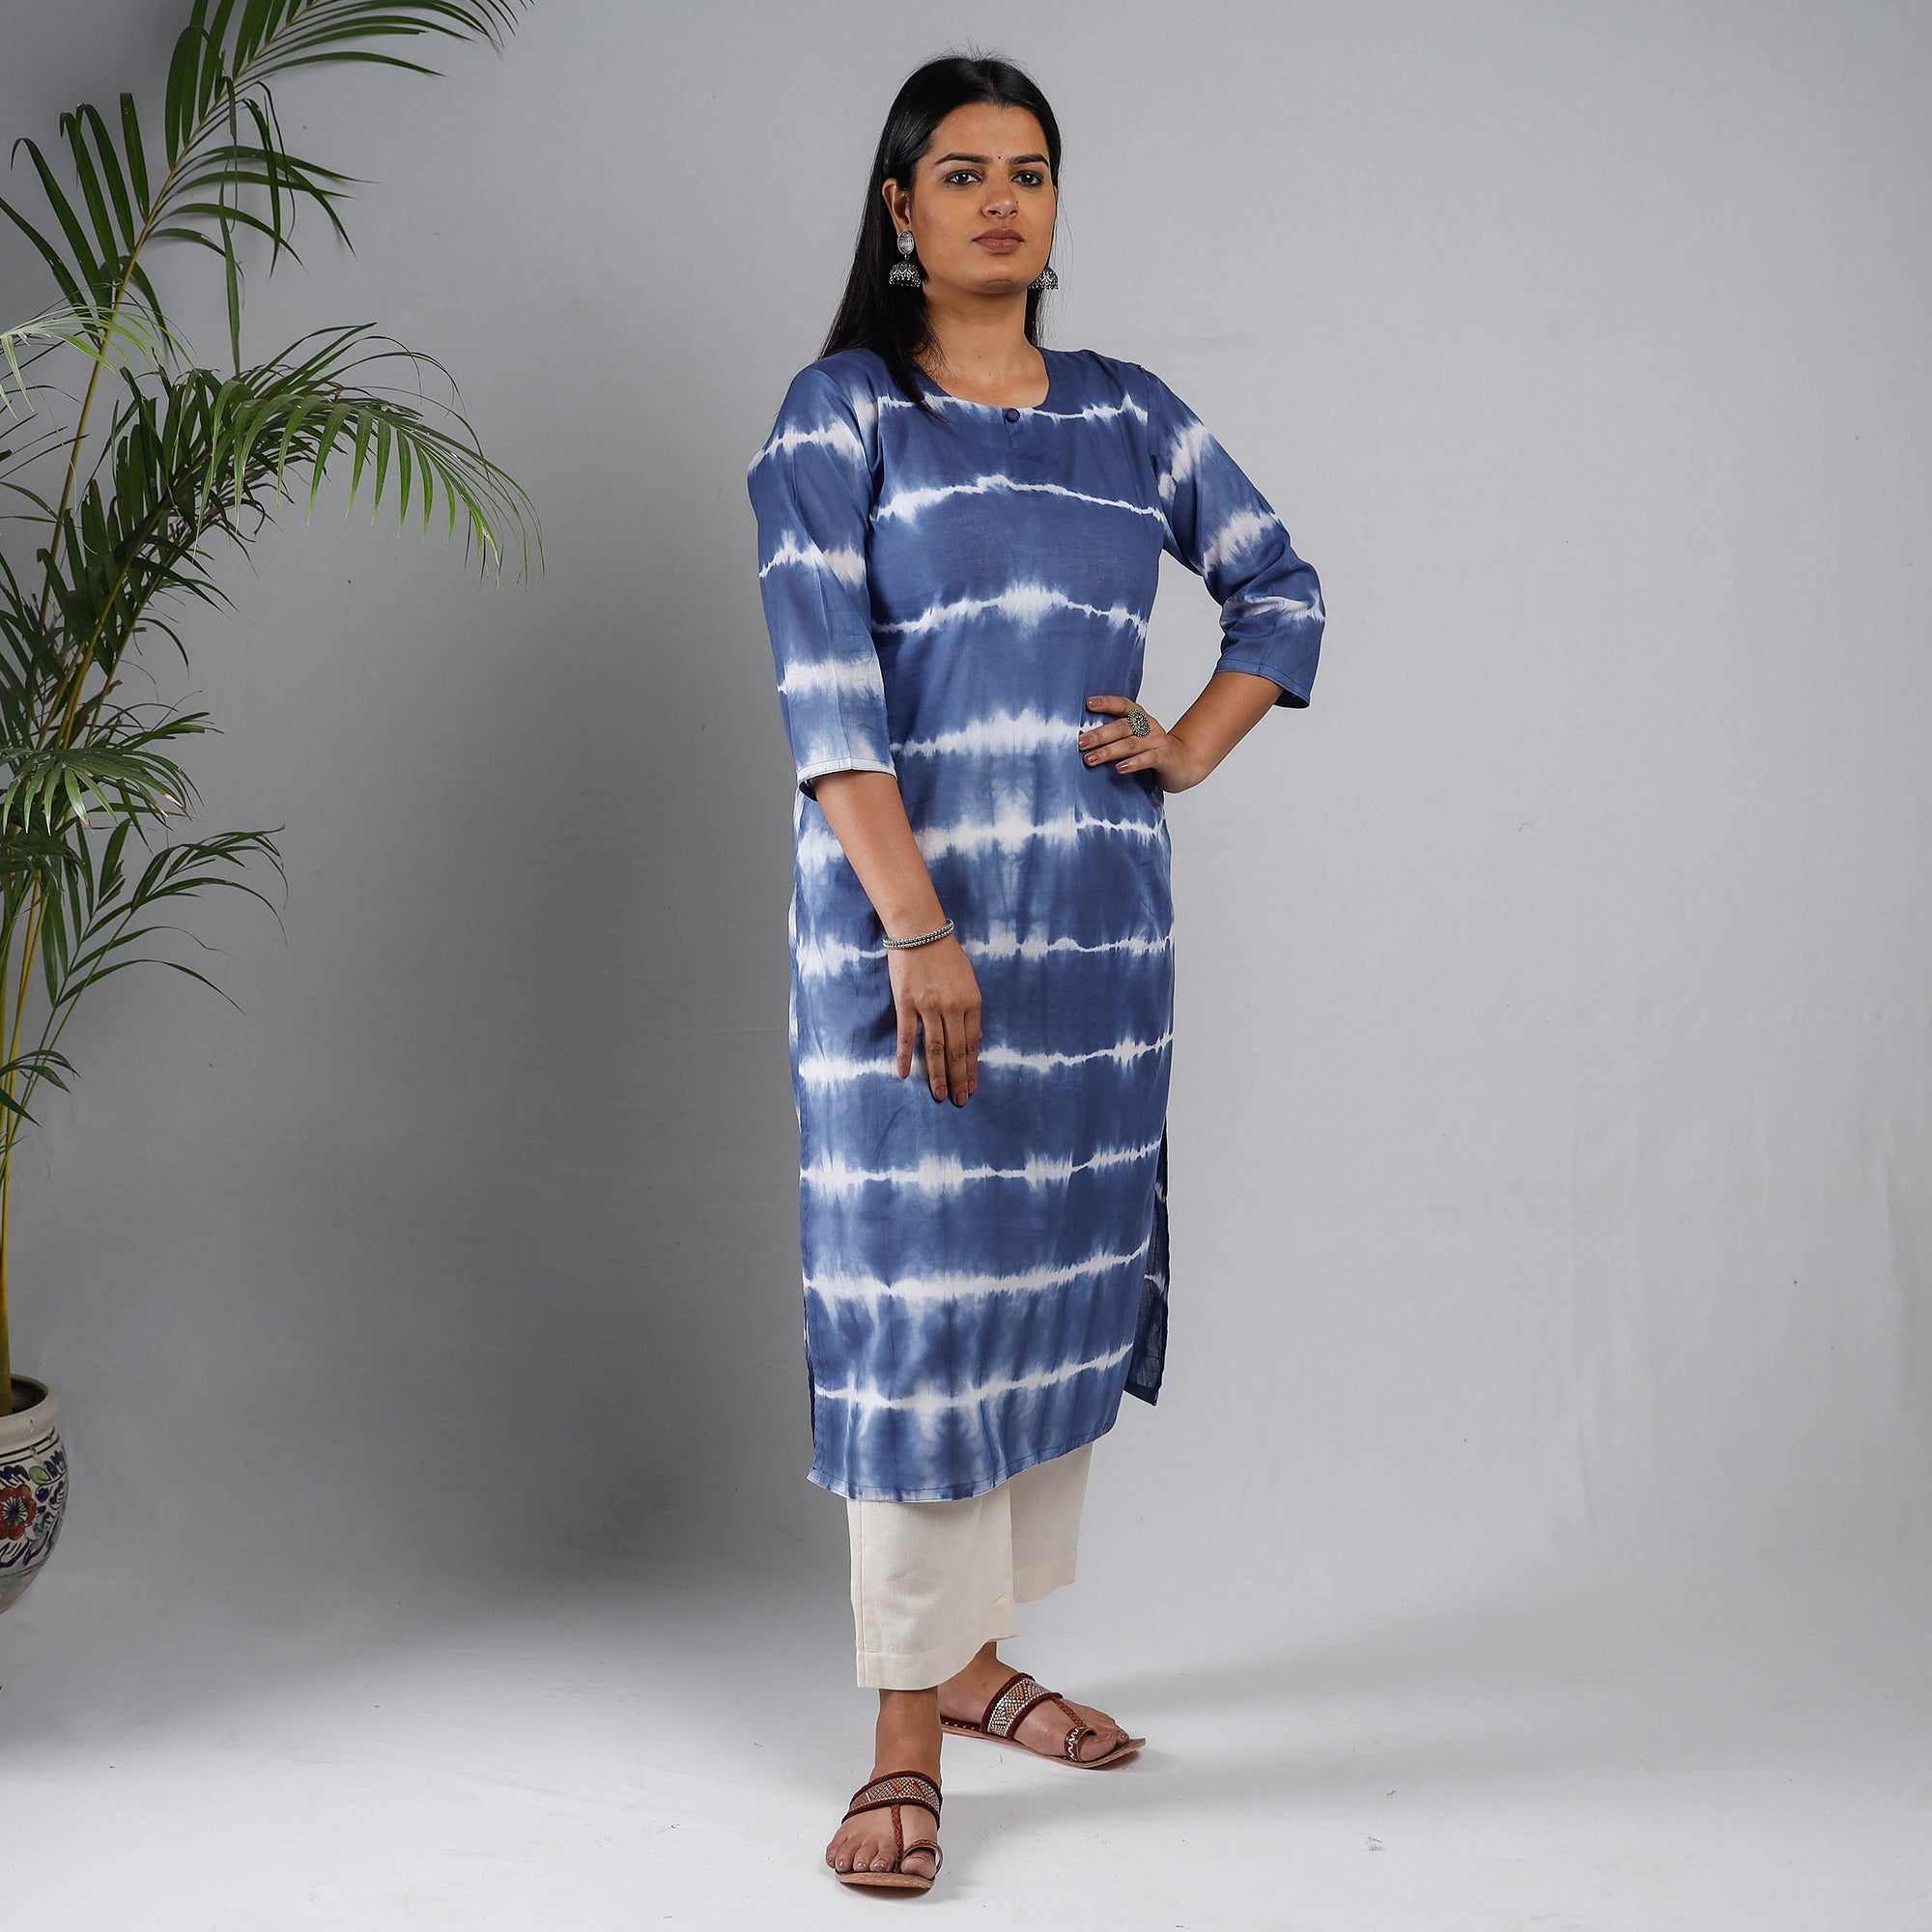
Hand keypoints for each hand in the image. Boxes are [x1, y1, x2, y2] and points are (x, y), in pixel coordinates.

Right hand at [886, 931, 980, 1103]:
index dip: (972, 1068)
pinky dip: (905, 1056)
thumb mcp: (968, 979)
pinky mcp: (906, 1003)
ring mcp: (928, 1007)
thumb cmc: (946, 953)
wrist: (919, 930)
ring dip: (937, 1075)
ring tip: (940, 1095)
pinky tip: (904, 1074)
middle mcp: (952, 1007)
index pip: (972, 1044)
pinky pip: (906, 1035)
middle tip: (960, 1100)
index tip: (972, 1087)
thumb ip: (971, 1009)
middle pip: (956, 1051)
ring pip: (934, 1049)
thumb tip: (974, 1038)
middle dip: (959, 1079)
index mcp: (972, 1002)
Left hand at [1079, 694, 1210, 791]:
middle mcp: (1148, 726)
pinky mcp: (1164, 758)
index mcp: (1139, 718)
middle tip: (1081, 742)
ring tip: (1091, 759)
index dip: (1106, 702)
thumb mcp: (1134, 739)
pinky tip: (1119, 768)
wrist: (1183, 764)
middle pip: (1121, 727)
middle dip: (1099, 734)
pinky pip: (1148, 759)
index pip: (1123, 705)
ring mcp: (1157, 741)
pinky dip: (1133, 763)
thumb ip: (1115, 736)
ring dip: (1108, 751)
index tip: (1088, 704)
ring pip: (1130, 744)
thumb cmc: (1152, 752)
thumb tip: (1082, 739)